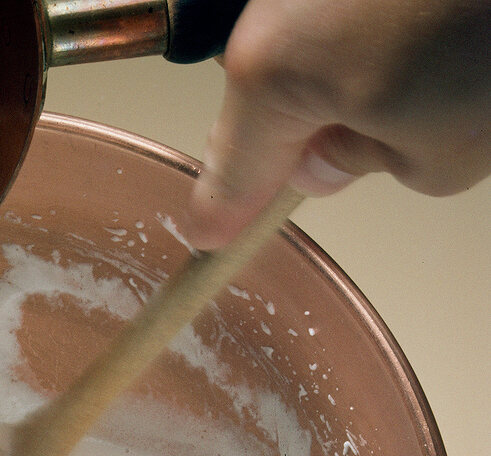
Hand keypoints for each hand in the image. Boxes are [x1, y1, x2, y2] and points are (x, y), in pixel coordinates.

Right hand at [184, 0, 490, 249]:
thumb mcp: (445, 151)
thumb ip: (366, 167)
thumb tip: (331, 157)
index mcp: (275, 74)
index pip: (231, 173)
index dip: (226, 211)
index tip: (211, 232)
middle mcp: (274, 10)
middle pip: (265, 98)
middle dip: (306, 128)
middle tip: (378, 140)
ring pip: (304, 45)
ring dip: (348, 67)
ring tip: (436, 58)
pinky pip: (335, 7)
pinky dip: (370, 21)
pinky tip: (428, 20)